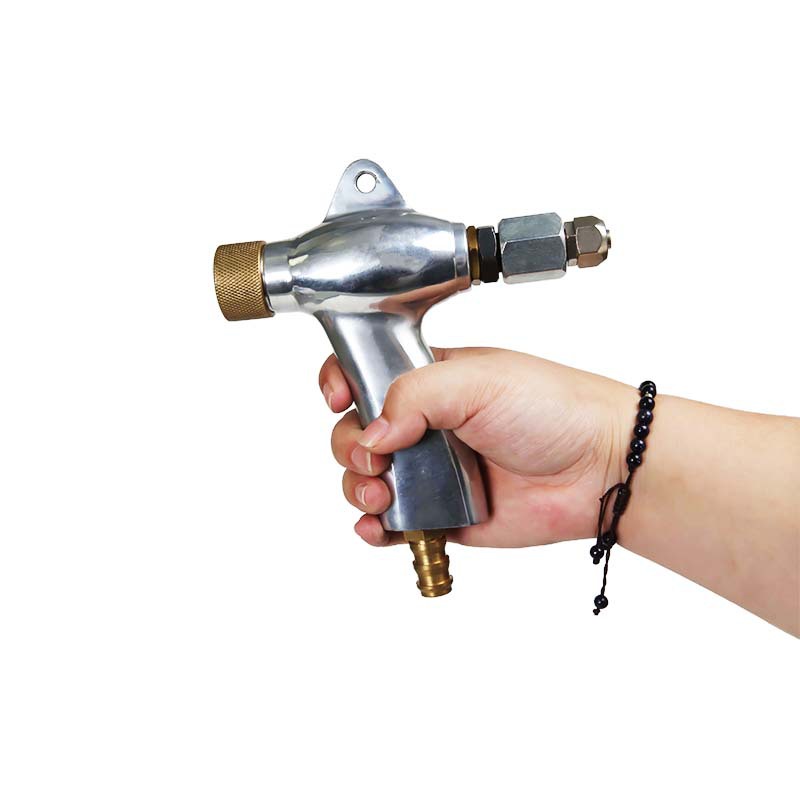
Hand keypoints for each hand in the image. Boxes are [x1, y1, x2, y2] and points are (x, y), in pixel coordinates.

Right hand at [319, 347, 629, 547]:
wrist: (599, 468)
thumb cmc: (553, 408)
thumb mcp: (478, 381)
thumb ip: (412, 396)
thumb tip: (371, 435)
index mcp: (428, 380)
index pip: (365, 373)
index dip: (341, 384)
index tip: (339, 399)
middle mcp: (424, 425)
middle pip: (356, 433)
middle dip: (350, 447)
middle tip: (375, 458)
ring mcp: (431, 471)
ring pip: (366, 480)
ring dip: (359, 489)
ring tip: (383, 494)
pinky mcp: (441, 514)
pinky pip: (391, 524)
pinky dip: (374, 528)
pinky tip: (379, 526)